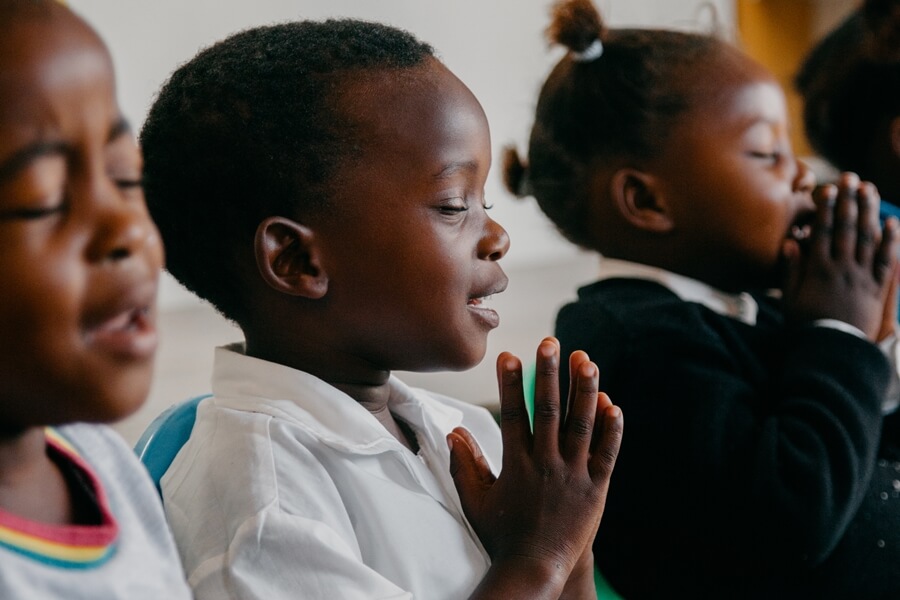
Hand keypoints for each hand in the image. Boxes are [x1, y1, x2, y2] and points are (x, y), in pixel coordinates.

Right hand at [448, 337, 622, 598]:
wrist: (535, 570)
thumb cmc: (502, 536)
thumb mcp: (475, 501)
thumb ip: (465, 464)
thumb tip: (454, 431)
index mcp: (516, 466)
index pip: (512, 415)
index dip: (510, 383)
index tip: (509, 355)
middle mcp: (546, 465)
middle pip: (548, 411)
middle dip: (548, 373)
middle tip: (551, 341)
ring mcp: (574, 476)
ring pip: (582, 426)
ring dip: (584, 390)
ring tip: (586, 360)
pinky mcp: (596, 490)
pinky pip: (607, 455)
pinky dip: (612, 429)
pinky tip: (613, 404)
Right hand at [782, 172, 898, 338]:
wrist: (834, 351)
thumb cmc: (806, 326)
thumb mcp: (789, 300)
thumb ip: (790, 270)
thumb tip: (791, 242)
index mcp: (818, 270)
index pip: (823, 231)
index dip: (826, 208)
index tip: (828, 188)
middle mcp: (842, 268)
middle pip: (847, 228)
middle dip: (848, 201)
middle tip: (850, 178)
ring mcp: (862, 277)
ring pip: (869, 238)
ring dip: (869, 212)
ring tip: (869, 190)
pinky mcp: (877, 289)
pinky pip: (887, 260)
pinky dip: (891, 240)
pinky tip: (891, 223)